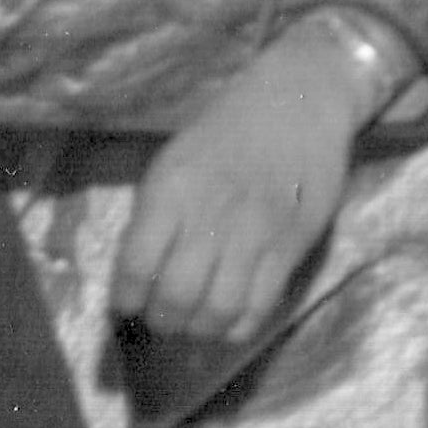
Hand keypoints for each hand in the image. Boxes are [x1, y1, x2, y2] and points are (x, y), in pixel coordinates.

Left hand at [117, 28, 375, 339]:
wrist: (300, 98)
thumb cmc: (228, 127)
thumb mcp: (175, 159)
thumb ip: (155, 216)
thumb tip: (137, 278)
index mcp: (172, 188)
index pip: (136, 266)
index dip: (127, 298)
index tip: (129, 304)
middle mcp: (211, 214)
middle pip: (176, 297)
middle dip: (164, 320)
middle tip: (165, 317)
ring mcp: (256, 232)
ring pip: (218, 311)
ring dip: (200, 329)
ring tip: (196, 322)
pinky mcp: (292, 245)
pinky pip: (260, 306)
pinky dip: (238, 327)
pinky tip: (229, 319)